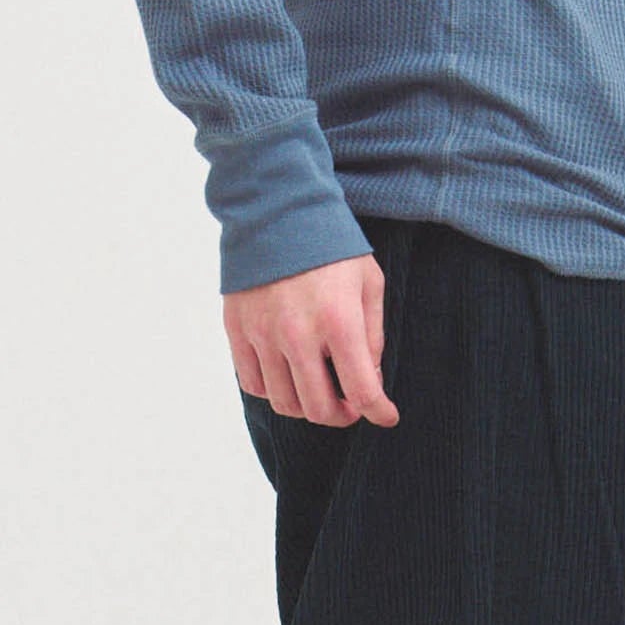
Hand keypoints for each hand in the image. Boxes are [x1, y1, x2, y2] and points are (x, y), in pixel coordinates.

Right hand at [225, 253, 400, 428]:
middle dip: (341, 416)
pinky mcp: (238, 331)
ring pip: (285, 403)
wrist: (277, 208)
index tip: (386, 416)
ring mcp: (263, 335)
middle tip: (349, 406)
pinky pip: (253, 384)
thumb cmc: (330, 245)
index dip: (379, 413)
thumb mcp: (369, 283)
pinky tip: (288, 376)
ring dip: (307, 407)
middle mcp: (298, 335)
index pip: (362, 391)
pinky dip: (274, 391)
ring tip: (318, 390)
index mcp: (339, 322)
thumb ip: (373, 337)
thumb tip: (369, 380)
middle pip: (320, 409)